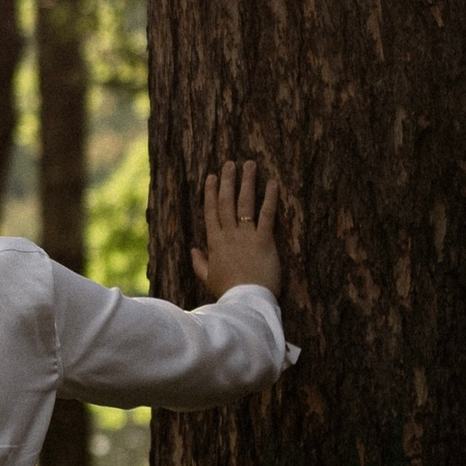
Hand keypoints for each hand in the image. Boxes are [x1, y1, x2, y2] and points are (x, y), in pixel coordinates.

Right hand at [192, 159, 282, 302]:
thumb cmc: (227, 292)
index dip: (211, 193)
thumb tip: (193, 250)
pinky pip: (267, 215)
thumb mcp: (208, 279)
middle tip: (231, 163)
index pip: (211, 212)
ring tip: (250, 164)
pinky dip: (270, 198)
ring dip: (247, 182)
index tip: (212, 176)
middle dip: (228, 181)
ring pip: (245, 204)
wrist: (245, 302)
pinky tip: (272, 183)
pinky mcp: (264, 240)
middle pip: (227, 202)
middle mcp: (229, 235)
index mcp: (214, 243)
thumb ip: (199, 263)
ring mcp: (246, 236)